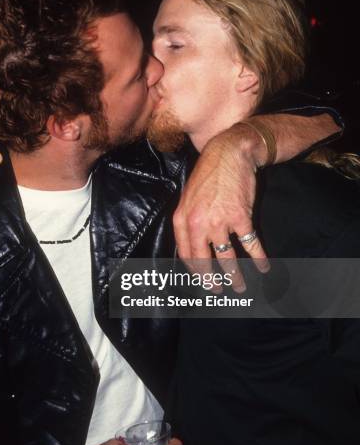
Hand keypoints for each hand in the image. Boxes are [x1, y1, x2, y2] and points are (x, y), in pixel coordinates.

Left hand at [174, 123, 269, 288]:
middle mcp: (198, 223)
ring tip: (241, 286)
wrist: (229, 153)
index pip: (186, 255)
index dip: (195, 273)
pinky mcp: (240, 217)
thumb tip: (191, 247)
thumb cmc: (208, 175)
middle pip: (204, 262)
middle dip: (213, 282)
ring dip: (236, 276)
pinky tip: (263, 266)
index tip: (203, 282)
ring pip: (227, 258)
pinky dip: (258, 258)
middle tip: (220, 291)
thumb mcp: (188, 197)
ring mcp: (219, 221)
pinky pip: (250, 245)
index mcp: (182, 219)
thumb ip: (187, 222)